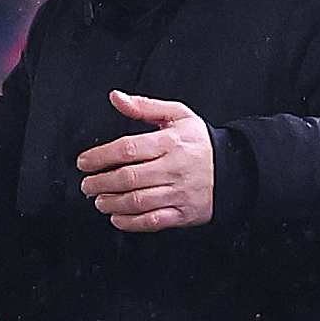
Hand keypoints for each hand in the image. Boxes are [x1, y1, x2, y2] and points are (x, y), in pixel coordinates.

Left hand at [77, 90, 215, 230]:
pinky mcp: (183, 213)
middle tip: (87, 185)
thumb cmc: (200, 142)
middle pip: (128, 178)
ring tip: (99, 200)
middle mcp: (174, 168)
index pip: (127, 149)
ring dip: (111, 203)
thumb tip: (116, 97)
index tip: (84, 162)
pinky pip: (152, 221)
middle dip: (100, 183)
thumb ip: (144, 107)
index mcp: (170, 142)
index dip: (100, 157)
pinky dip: (130, 223)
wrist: (235, 168)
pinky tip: (117, 217)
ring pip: (137, 201)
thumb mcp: (177, 116)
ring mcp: (179, 193)